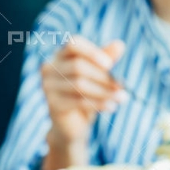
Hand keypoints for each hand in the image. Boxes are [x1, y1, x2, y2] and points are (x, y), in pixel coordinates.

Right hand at [41, 36, 125, 169]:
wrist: (73, 125)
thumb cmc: (86, 95)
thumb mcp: (97, 76)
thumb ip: (105, 59)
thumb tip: (120, 44)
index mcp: (60, 56)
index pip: (73, 44)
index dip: (92, 52)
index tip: (109, 65)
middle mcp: (50, 68)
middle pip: (78, 66)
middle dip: (103, 77)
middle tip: (121, 86)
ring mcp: (48, 87)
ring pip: (79, 84)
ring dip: (104, 91)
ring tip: (121, 97)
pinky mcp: (52, 104)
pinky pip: (78, 101)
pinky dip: (98, 103)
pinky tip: (111, 107)